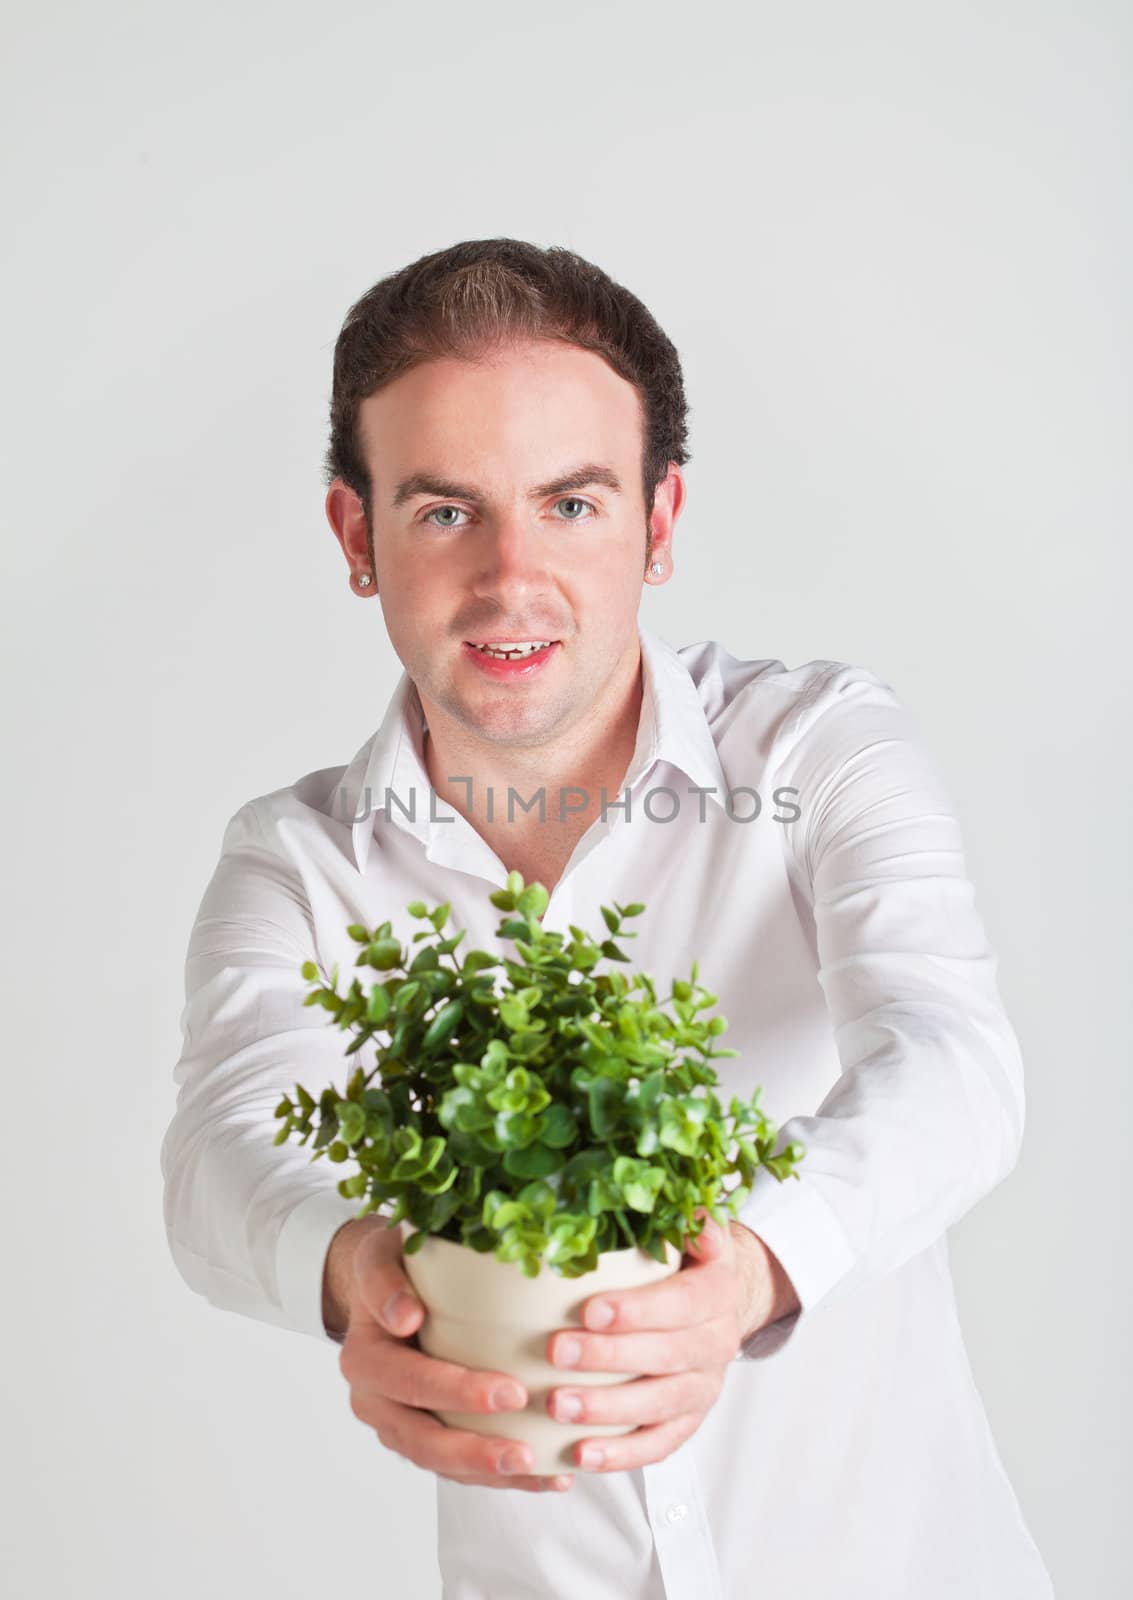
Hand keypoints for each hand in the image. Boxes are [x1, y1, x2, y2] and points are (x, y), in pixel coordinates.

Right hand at [337, 1221, 574, 1493]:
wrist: (385, 1286)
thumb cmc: (393, 1264)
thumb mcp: (381, 1256)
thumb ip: (384, 1281)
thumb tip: (405, 1317)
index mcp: (365, 1358)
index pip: (409, 1382)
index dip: (457, 1393)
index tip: (511, 1392)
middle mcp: (374, 1400)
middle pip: (421, 1439)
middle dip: (474, 1451)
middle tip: (525, 1452)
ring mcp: (398, 1424)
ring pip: (440, 1463)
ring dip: (487, 1473)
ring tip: (538, 1472)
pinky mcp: (424, 1436)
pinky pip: (458, 1467)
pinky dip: (498, 1475)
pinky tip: (545, 1476)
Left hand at [543, 1210, 790, 1473]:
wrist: (714, 1305)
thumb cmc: (685, 1263)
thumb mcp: (693, 1233)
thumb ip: (689, 1223)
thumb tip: (692, 1219)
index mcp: (717, 1293)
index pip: (682, 1303)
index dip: (637, 1310)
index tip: (588, 1311)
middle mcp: (716, 1343)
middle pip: (665, 1356)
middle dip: (608, 1357)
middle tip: (557, 1352)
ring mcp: (704, 1387)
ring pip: (659, 1405)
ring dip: (607, 1410)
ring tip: (557, 1405)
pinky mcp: (688, 1421)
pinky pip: (659, 1445)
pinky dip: (621, 1455)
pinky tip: (581, 1455)